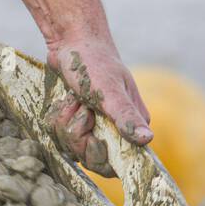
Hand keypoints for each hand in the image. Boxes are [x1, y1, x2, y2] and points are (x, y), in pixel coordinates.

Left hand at [46, 37, 150, 176]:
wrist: (70, 42)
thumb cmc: (93, 62)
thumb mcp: (109, 91)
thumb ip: (125, 116)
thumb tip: (147, 139)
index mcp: (130, 126)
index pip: (114, 163)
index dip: (97, 154)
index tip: (90, 132)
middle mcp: (113, 130)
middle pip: (88, 158)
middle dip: (76, 134)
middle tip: (80, 107)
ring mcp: (92, 127)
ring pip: (70, 147)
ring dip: (65, 122)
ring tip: (73, 99)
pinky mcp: (73, 123)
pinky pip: (59, 136)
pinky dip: (57, 118)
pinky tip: (65, 100)